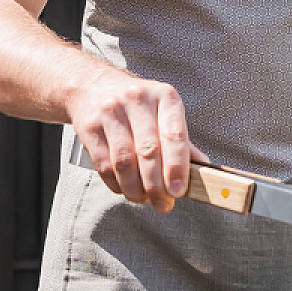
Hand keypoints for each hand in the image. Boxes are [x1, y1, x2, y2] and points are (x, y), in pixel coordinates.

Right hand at [67, 66, 206, 211]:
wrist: (93, 86)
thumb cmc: (139, 106)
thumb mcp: (163, 112)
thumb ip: (181, 141)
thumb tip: (202, 170)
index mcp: (165, 96)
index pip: (174, 135)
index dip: (177, 166)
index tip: (178, 191)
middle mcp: (138, 100)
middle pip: (148, 151)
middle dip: (156, 185)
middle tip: (163, 204)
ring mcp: (111, 112)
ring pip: (124, 162)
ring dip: (135, 189)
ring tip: (143, 199)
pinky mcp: (89, 127)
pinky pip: (104, 165)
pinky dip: (117, 185)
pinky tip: (126, 190)